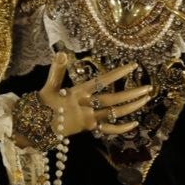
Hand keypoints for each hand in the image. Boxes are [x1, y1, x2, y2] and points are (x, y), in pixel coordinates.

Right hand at [37, 53, 153, 137]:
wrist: (36, 128)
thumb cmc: (43, 104)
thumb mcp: (48, 86)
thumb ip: (56, 70)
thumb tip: (61, 53)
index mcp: (78, 93)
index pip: (101, 81)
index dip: (118, 74)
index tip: (133, 66)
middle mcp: (86, 107)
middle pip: (112, 100)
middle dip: (131, 94)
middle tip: (149, 88)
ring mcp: (89, 119)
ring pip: (114, 114)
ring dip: (131, 108)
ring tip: (145, 100)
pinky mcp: (89, 129)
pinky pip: (108, 130)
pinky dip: (122, 128)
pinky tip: (135, 123)